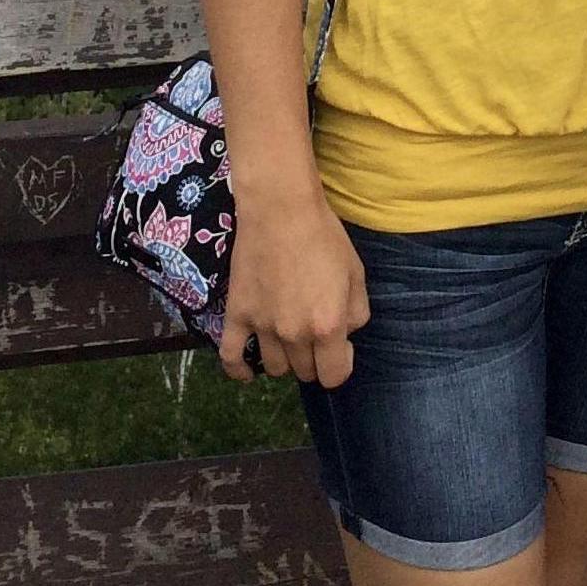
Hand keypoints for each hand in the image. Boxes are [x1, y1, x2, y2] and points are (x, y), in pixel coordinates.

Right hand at [217, 190, 370, 387]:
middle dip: (314, 358)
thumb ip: (356, 312)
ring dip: (284, 358)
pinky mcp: (237, 316)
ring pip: (274, 368)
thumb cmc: (324, 236)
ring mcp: (262, 327)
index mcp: (328, 325)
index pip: (334, 376)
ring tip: (288, 337)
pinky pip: (230, 359)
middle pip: (304, 373)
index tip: (340, 348)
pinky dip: (238, 370)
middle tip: (314, 331)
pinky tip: (246, 371)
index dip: (340, 365)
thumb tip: (345, 335)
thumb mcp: (356, 272)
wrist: (281, 209)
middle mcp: (294, 334)